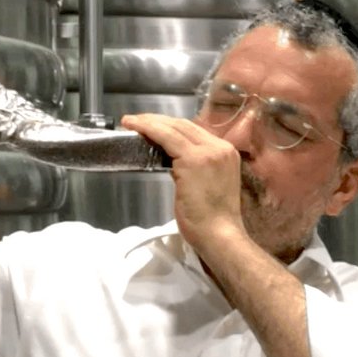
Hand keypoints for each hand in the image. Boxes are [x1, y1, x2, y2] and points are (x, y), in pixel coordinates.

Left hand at [119, 113, 246, 253]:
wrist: (220, 236)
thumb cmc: (212, 221)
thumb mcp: (207, 186)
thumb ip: (194, 169)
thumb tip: (173, 161)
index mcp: (226, 153)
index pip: (194, 131)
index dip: (171, 126)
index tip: (153, 126)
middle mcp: (220, 147)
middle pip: (184, 124)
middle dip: (158, 120)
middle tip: (136, 121)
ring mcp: (208, 152)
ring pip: (174, 127)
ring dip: (149, 122)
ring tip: (131, 123)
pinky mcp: (193, 159)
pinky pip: (166, 137)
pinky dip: (149, 130)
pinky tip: (135, 129)